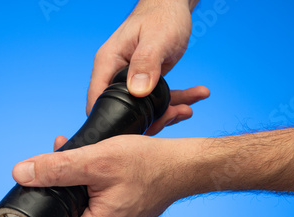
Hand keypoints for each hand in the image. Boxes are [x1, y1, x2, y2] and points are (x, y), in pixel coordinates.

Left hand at [13, 134, 199, 216]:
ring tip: (57, 162)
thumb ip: (58, 167)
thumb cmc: (149, 164)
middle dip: (42, 208)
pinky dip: (79, 191)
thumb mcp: (98, 160)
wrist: (183, 166)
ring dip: (61, 194)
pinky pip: (90, 211)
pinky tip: (79, 165)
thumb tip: (21, 173)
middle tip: (35, 182)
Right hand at [87, 0, 195, 115]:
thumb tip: (138, 91)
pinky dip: (176, 102)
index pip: (98, 99)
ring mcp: (130, 81)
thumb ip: (145, 63)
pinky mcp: (145, 84)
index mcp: (108, 64)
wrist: (172, 6)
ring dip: (167, 112)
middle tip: (175, 114)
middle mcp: (115, 75)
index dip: (110, 119)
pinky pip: (157, 101)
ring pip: (143, 110)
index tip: (137, 128)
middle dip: (150, 119)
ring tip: (188, 109)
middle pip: (123, 111)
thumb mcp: (157, 38)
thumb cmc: (162, 15)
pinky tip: (195, 96)